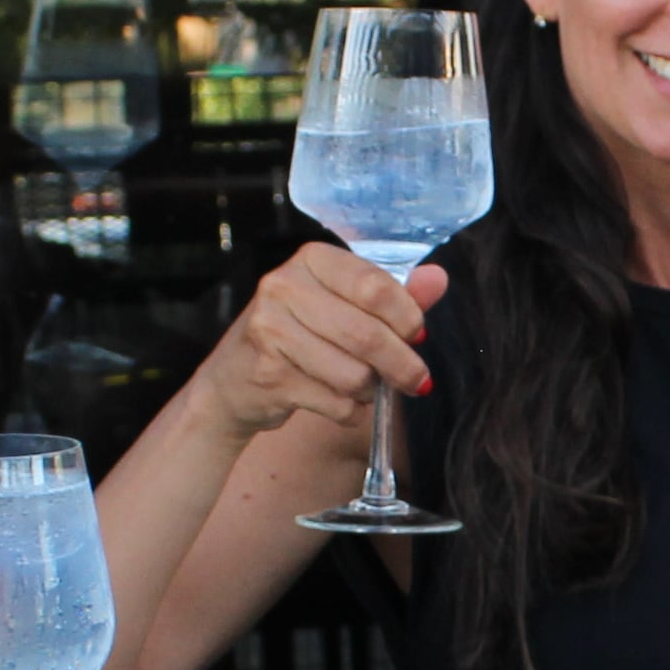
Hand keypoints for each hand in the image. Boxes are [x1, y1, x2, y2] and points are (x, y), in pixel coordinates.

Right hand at [208, 245, 446, 435]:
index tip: (417, 335)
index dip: (408, 317)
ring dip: (372, 390)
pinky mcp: (269, 375)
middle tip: (417, 380)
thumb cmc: (298, 335)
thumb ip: (391, 294)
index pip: (375, 285)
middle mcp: (283, 287)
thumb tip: (438, 279)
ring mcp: (271, 331)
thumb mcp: (341, 304)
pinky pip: (336, 402)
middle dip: (402, 365)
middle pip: (368, 334)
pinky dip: (350, 410)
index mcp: (311, 260)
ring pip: (354, 374)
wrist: (232, 381)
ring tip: (366, 386)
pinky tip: (339, 401)